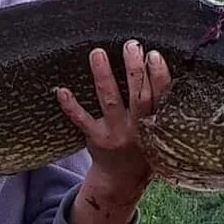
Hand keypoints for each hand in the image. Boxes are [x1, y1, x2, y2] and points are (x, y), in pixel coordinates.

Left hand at [55, 39, 172, 190]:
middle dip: (135, 70)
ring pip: (109, 102)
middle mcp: (138, 129)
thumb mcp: (161, 130)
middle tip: (131, 45)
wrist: (123, 179)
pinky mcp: (96, 139)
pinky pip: (82, 121)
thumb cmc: (144, 145)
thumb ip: (161, 104)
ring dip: (104, 77)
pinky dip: (72, 107)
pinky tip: (62, 90)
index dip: (159, 76)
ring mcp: (116, 134)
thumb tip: (157, 61)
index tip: (154, 54)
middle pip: (138, 96)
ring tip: (97, 53)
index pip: (161, 97)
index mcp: (158, 124)